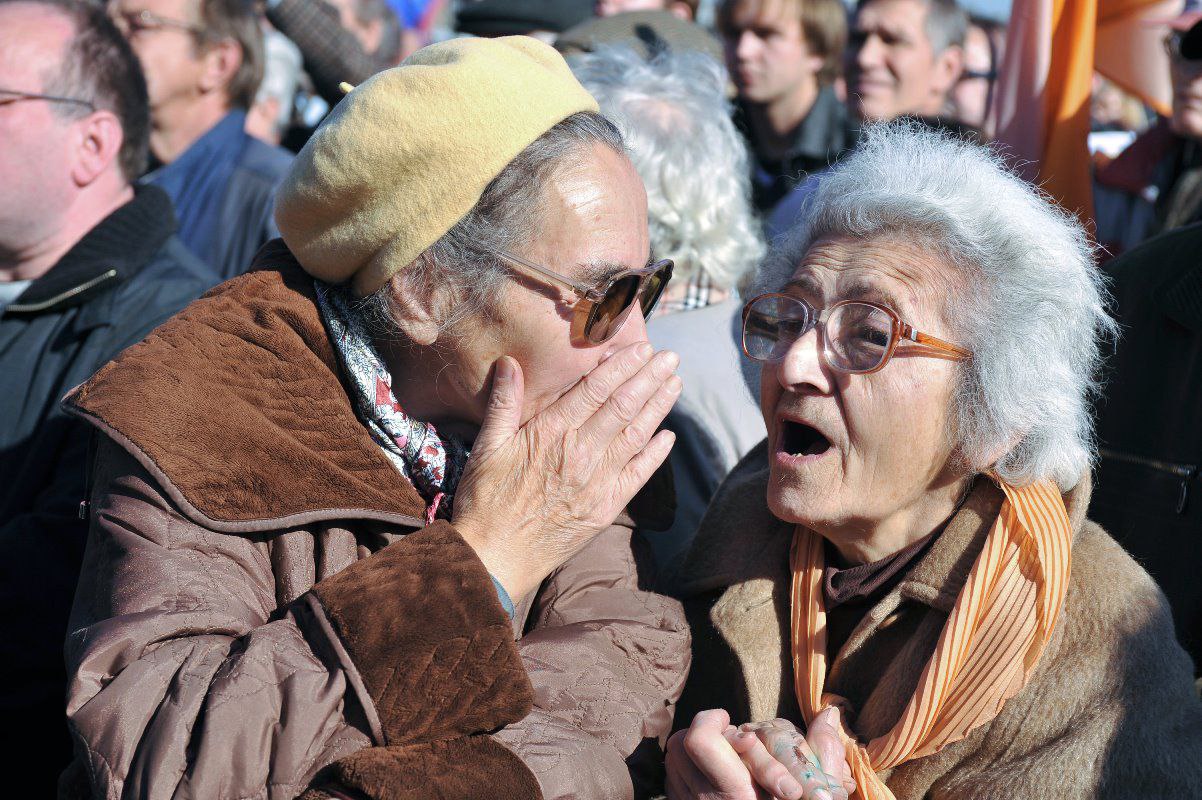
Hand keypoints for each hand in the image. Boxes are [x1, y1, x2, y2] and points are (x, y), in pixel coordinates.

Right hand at [452, 343, 679, 599]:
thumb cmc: (485, 501)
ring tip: (675, 383)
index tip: (640, 347)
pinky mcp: (606, 508)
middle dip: (649, 378)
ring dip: (658, 407)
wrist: (495, 557)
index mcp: (551, 433)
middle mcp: (580, 453)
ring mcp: (597, 482)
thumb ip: (503, 403)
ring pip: (636, 435)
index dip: (621, 366)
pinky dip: (655, 454)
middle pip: (623, 407)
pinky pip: (638, 476)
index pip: (595, 390)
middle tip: (670, 357)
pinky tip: (668, 436)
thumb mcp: (487, 446)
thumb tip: (509, 362)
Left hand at [665, 709, 854, 799]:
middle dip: (703, 731)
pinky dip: (688, 769)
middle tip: (729, 735)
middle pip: (680, 743)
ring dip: (695, 749)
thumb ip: (822, 755)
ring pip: (673, 758)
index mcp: (737, 795)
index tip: (730, 720)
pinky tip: (713, 775)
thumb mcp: (812, 795)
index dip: (710, 721)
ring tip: (723, 755)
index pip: (700, 742)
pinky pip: (672, 778)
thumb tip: (829, 714)